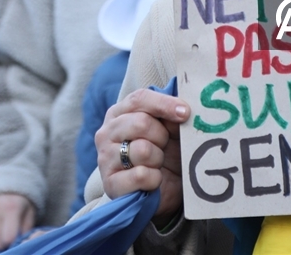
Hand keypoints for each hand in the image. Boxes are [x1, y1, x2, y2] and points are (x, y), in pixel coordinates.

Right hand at [0, 193, 35, 250]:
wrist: (4, 190)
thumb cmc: (20, 205)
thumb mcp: (30, 214)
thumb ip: (28, 231)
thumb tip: (22, 243)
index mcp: (10, 207)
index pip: (8, 239)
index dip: (14, 242)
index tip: (17, 236)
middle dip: (4, 244)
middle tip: (10, 235)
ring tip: (2, 229)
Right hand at [96, 89, 189, 224]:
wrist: (162, 191)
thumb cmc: (165, 153)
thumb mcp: (170, 129)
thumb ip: (172, 114)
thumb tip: (184, 109)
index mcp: (119, 113)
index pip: (140, 99)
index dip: (164, 104)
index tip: (185, 113)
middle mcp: (107, 132)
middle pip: (141, 123)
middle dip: (162, 136)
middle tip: (164, 146)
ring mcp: (105, 158)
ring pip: (142, 150)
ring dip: (158, 159)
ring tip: (157, 164)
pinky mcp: (111, 184)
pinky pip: (141, 175)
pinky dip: (155, 179)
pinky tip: (153, 180)